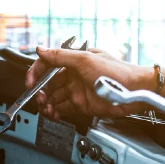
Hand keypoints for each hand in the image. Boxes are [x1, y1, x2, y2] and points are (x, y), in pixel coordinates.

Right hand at [26, 46, 150, 119]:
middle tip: (39, 98)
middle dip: (41, 91)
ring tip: (45, 107)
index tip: (30, 83)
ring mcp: (78, 91)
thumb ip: (60, 56)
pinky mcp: (83, 105)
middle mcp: (75, 75)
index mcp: (74, 61)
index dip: (36, 73)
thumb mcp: (85, 59)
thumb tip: (40, 49)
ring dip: (47, 102)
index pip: (48, 65)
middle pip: (50, 84)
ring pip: (55, 97)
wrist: (134, 91)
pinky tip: (52, 113)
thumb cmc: (116, 72)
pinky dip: (56, 112)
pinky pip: (64, 109)